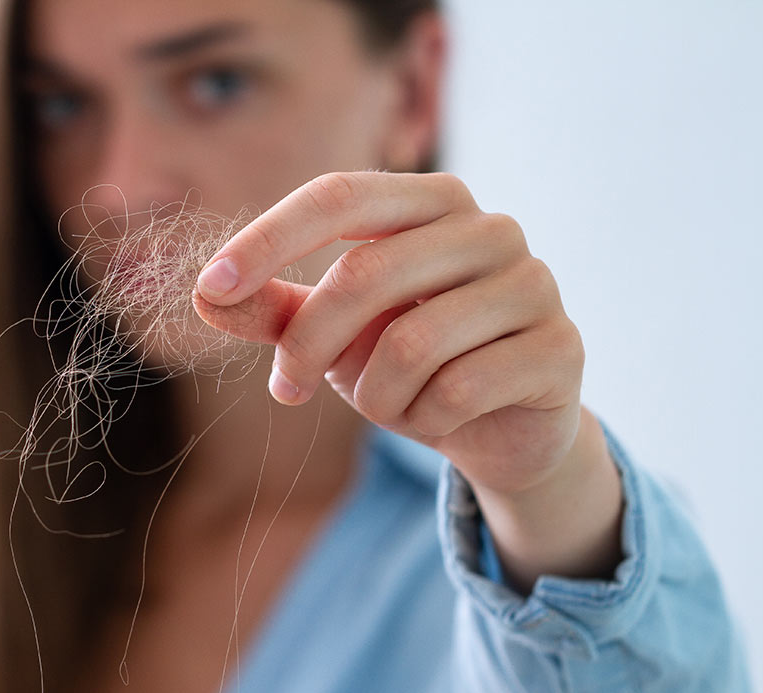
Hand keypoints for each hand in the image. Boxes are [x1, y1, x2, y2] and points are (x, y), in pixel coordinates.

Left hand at [193, 170, 581, 495]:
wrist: (501, 426)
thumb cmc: (408, 361)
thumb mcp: (331, 335)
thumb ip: (274, 310)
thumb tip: (202, 296)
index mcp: (429, 202)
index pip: (337, 196)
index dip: (268, 240)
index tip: (210, 286)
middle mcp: (489, 227)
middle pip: (363, 274)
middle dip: (307, 345)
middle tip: (284, 389)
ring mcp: (534, 283)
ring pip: (410, 344)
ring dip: (373, 394)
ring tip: (384, 404)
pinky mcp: (560, 348)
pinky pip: (458, 390)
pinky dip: (425, 419)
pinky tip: (438, 419)